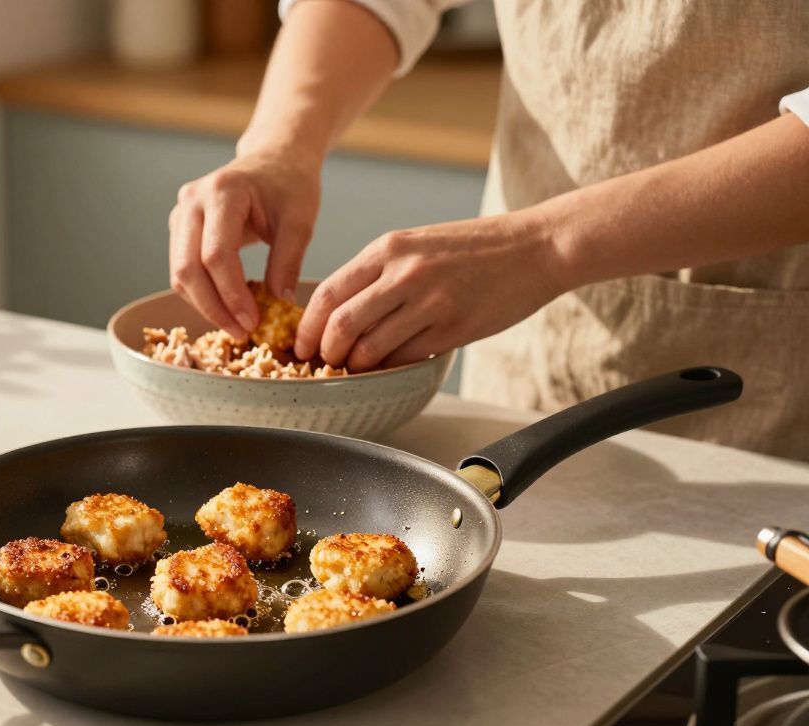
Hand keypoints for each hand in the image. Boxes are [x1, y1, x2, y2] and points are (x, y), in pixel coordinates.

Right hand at [168, 149, 320, 339]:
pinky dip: (201, 294)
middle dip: (214, 307)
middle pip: (188, 268)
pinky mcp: (180, 228)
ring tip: (236, 325)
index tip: (253, 322)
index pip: (216, 255)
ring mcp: (181, 214)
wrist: (274, 159)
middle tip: (242, 332)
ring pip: (180, 274)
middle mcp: (192, 201)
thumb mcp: (300, 221)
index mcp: (223, 192)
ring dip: (205, 305)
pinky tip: (227, 307)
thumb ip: (288, 262)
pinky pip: (183, 270)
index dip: (231, 295)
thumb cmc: (289, 184)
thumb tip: (279, 306)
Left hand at [294, 211, 569, 371]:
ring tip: (359, 367)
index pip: (327, 293)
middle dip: (325, 353)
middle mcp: (403, 273)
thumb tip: (340, 312)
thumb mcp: (417, 244)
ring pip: (370, 348)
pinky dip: (392, 367)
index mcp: (388, 249)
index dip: (308, 326)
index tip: (302, 345)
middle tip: (326, 364)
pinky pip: (406, 358)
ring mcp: (429, 301)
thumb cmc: (474, 248)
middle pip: (341, 325)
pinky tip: (393, 365)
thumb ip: (379, 273)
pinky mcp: (454, 328)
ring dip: (358, 366)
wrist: (536, 246)